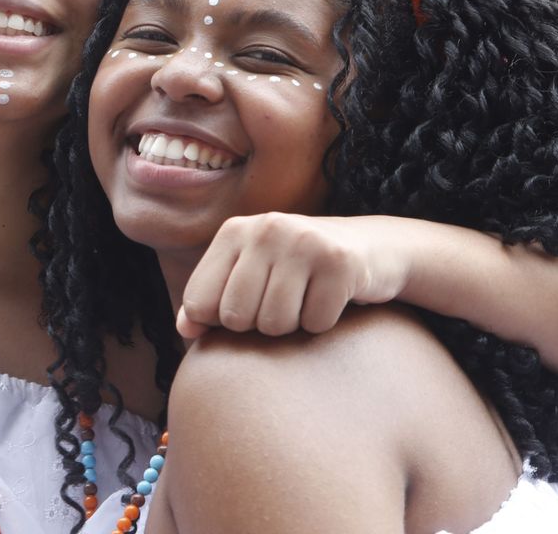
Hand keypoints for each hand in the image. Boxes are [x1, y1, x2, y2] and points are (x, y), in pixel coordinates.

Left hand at [178, 213, 415, 338]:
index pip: (199, 302)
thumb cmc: (297, 270)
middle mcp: (266, 228)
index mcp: (234, 231)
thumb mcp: (249, 275)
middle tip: (283, 301)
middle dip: (258, 325)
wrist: (372, 249)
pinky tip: (331, 299)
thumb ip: (210, 301)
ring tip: (305, 298)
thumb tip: (184, 329)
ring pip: (275, 324)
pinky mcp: (340, 263)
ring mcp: (304, 242)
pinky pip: (314, 324)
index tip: (246, 306)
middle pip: (236, 318)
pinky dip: (323, 324)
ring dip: (292, 326)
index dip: (220, 321)